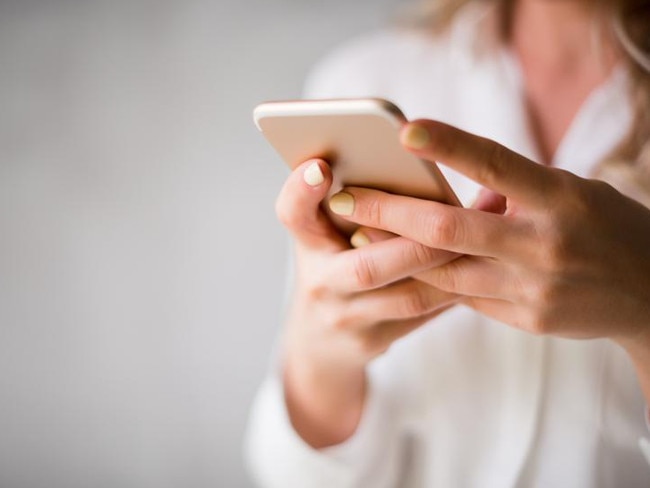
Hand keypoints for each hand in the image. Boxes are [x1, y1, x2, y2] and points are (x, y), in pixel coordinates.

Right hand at [276, 158, 457, 446]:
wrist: (320, 340)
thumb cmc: (334, 266)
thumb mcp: (329, 234)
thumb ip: (357, 203)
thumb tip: (417, 159)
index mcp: (306, 242)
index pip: (293, 213)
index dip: (301, 191)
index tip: (322, 167)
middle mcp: (319, 283)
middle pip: (367, 267)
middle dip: (419, 244)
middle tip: (460, 216)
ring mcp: (344, 318)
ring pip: (408, 297)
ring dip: (451, 268)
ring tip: (485, 240)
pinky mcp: (371, 342)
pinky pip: (422, 315)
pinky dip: (454, 290)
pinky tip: (481, 270)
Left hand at [327, 120, 649, 344]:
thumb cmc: (605, 228)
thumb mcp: (572, 193)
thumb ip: (515, 192)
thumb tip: (455, 193)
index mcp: (563, 198)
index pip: (498, 164)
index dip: (450, 146)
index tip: (404, 131)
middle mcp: (545, 245)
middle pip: (449, 229)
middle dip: (388, 211)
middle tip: (342, 197)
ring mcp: (534, 289)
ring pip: (444, 271)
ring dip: (395, 251)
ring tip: (356, 231)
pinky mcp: (525, 319)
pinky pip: (464, 296)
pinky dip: (432, 277)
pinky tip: (402, 264)